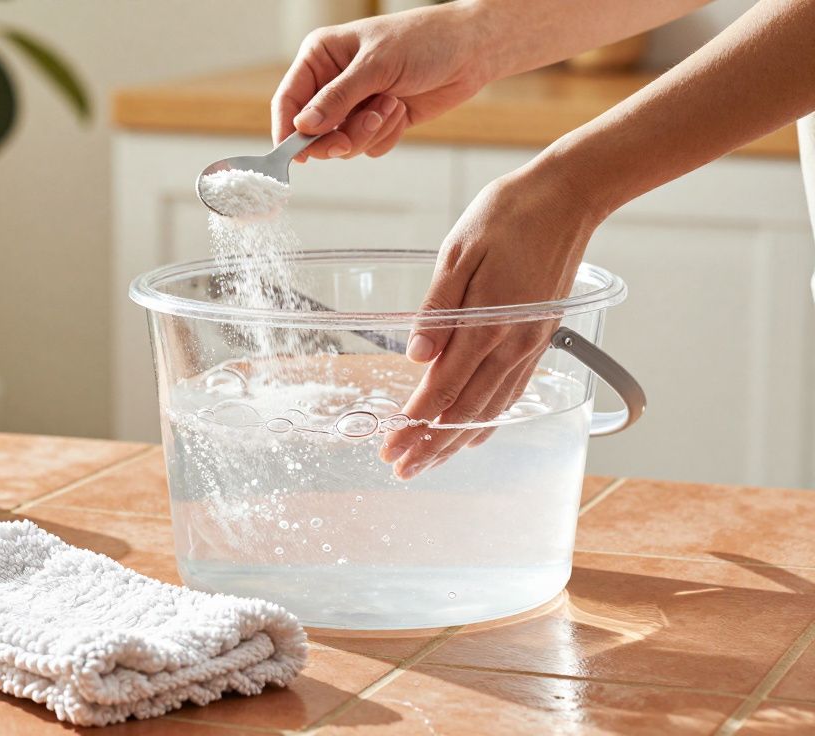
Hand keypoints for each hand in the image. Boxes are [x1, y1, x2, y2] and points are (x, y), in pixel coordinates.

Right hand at [272, 3, 489, 160]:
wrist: (471, 49)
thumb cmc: (423, 41)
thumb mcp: (376, 65)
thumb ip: (336, 99)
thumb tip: (303, 127)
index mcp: (321, 57)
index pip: (288, 100)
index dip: (287, 131)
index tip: (295, 157)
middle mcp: (333, 82)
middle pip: (312, 131)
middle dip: (336, 136)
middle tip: (348, 140)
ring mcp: (355, 104)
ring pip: (342, 143)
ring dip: (368, 132)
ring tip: (391, 105)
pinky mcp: (378, 121)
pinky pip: (368, 146)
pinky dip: (386, 135)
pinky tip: (402, 110)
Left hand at [379, 162, 604, 478]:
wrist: (568, 197)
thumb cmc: (508, 214)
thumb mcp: (458, 251)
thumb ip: (437, 307)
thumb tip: (417, 356)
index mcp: (488, 324)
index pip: (443, 390)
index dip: (413, 424)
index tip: (390, 446)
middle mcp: (513, 345)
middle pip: (465, 412)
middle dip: (430, 445)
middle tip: (401, 468)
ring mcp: (531, 346)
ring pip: (491, 410)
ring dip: (457, 441)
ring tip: (429, 462)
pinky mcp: (540, 339)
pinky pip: (512, 394)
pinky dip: (489, 420)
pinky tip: (473, 432)